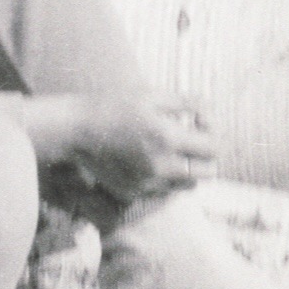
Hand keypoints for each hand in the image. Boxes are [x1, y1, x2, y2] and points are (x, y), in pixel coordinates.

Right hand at [69, 93, 217, 201]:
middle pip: (207, 172)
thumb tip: (209, 111)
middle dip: (203, 155)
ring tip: (169, 152)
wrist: (73, 129)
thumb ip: (186, 102)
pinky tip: (149, 161)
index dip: (211, 132)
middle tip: (189, 140)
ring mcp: (148, 182)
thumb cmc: (110, 106)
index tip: (197, 122)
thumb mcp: (149, 96)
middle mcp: (161, 165)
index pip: (214, 147)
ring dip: (186, 170)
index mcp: (168, 138)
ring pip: (188, 185)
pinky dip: (165, 178)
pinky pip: (164, 191)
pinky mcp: (135, 192)